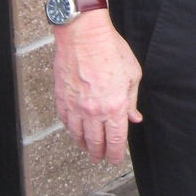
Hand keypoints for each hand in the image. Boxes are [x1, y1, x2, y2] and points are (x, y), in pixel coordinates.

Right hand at [51, 11, 142, 164]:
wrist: (84, 36)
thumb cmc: (111, 51)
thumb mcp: (133, 75)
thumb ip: (132, 101)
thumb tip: (134, 118)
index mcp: (115, 107)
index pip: (116, 140)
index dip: (116, 154)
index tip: (115, 160)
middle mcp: (94, 111)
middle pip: (95, 142)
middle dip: (99, 153)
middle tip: (100, 158)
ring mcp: (76, 106)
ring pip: (78, 135)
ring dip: (84, 144)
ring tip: (87, 148)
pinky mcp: (62, 98)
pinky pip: (65, 121)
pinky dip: (70, 129)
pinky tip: (74, 131)